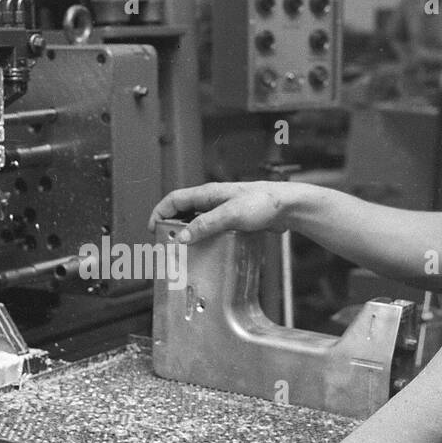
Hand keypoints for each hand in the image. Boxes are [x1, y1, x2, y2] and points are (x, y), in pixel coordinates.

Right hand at [147, 181, 293, 242]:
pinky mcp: (233, 220)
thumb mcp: (231, 214)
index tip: (153, 229)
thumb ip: (206, 225)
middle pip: (182, 211)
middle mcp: (213, 200)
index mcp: (208, 193)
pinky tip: (207, 249)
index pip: (174, 200)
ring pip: (196, 221)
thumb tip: (183, 236)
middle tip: (166, 242)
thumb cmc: (264, 202)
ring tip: (183, 249)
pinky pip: (211, 229)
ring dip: (188, 233)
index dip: (160, 212)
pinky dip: (203, 238)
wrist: (288, 207)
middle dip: (171, 225)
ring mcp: (222, 210)